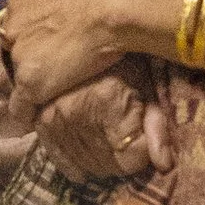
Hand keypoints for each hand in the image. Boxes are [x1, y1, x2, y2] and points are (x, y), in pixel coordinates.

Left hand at [0, 0, 169, 113]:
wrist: (118, 2)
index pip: (19, 20)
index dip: (35, 29)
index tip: (52, 36)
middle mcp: (13, 26)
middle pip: (15, 47)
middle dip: (30, 54)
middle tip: (57, 60)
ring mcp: (22, 56)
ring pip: (18, 75)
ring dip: (32, 80)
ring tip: (53, 88)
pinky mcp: (33, 83)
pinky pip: (20, 106)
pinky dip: (26, 112)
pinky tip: (36, 115)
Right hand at [38, 65, 173, 184]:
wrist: (88, 39)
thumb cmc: (124, 62)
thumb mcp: (146, 89)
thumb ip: (157, 127)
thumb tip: (163, 164)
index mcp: (107, 100)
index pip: (131, 158)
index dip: (141, 156)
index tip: (143, 144)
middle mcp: (76, 111)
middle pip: (107, 164)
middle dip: (121, 161)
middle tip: (126, 146)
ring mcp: (54, 117)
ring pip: (85, 163)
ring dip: (99, 162)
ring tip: (108, 148)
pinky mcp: (42, 121)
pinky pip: (59, 157)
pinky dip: (73, 163)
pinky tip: (85, 164)